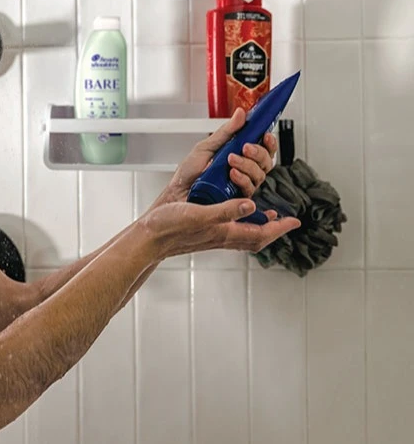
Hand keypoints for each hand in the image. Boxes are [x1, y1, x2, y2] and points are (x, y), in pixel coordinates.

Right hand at [142, 197, 300, 260]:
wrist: (149, 238)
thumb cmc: (169, 227)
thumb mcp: (199, 214)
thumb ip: (226, 211)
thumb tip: (251, 205)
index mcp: (224, 232)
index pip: (261, 234)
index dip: (280, 228)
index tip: (294, 221)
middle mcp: (221, 236)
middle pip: (256, 238)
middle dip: (273, 230)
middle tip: (284, 221)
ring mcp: (212, 236)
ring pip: (244, 235)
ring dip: (258, 227)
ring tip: (266, 216)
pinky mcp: (203, 232)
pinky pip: (230, 231)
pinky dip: (240, 223)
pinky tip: (235, 213)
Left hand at [155, 107, 276, 206]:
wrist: (177, 191)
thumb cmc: (189, 172)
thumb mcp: (206, 146)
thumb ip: (226, 131)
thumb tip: (240, 113)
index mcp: (239, 155)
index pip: (263, 149)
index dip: (269, 142)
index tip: (265, 135)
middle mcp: (244, 170)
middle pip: (266, 162)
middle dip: (258, 153)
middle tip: (245, 147)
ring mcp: (241, 184)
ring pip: (259, 175)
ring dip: (247, 165)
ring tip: (231, 159)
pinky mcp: (237, 198)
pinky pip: (249, 189)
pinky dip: (242, 179)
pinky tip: (233, 174)